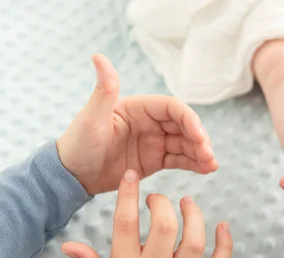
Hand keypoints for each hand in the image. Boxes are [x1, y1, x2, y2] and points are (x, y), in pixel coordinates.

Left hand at [57, 54, 217, 194]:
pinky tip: (206, 169)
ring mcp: (154, 141)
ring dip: (201, 152)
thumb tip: (99, 56)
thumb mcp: (91, 118)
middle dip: (199, 139)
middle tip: (209, 155)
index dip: (189, 120)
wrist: (72, 175)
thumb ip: (104, 90)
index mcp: (138, 108)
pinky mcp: (155, 160)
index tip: (199, 136)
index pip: (172, 108)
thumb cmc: (77, 143)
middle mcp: (150, 122)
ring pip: (186, 143)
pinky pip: (180, 159)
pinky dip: (194, 163)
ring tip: (211, 166)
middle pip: (184, 126)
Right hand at [61, 170, 231, 257]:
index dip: (128, 196)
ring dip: (194, 216)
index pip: (124, 225)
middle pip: (163, 226)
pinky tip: (223, 227)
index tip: (132, 177)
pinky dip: (225, 245)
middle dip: (162, 203)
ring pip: (194, 240)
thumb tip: (70, 244)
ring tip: (188, 203)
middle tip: (158, 199)